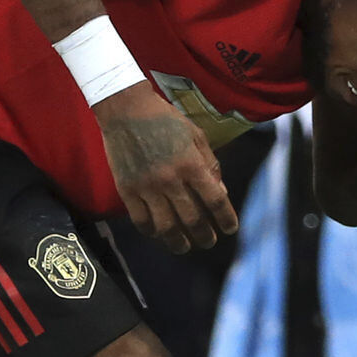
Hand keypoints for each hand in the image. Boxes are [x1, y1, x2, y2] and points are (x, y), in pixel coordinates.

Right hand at [100, 81, 232, 251]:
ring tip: (183, 247)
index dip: (226, 219)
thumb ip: (210, 164)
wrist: (126, 109)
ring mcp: (147, 186)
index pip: (215, 200)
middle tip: (208, 242)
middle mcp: (171, 179)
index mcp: (191, 164)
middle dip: (204, 236)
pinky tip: (158, 233)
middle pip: (192, 219)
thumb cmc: (165, 119)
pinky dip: (152, 231)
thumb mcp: (196, 135)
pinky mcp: (127, 189)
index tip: (230, 229)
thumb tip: (221, 193)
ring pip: (166, 226)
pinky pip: (141, 220)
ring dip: (178, 242)